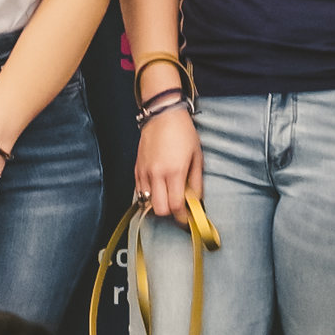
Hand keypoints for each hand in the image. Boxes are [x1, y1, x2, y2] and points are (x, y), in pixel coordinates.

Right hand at [134, 103, 202, 222]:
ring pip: (146, 202)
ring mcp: (144, 172)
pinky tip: (157, 188)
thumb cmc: (183, 133)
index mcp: (174, 172)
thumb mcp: (197, 156)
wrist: (162, 114)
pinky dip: (147, 195)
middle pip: (159, 209)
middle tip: (178, 207)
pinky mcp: (136, 168)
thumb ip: (196, 181)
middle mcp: (156, 174)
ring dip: (157, 204)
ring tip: (167, 196)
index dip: (182, 217)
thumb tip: (196, 200)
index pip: (175, 206)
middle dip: (169, 213)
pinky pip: (139, 191)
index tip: (187, 219)